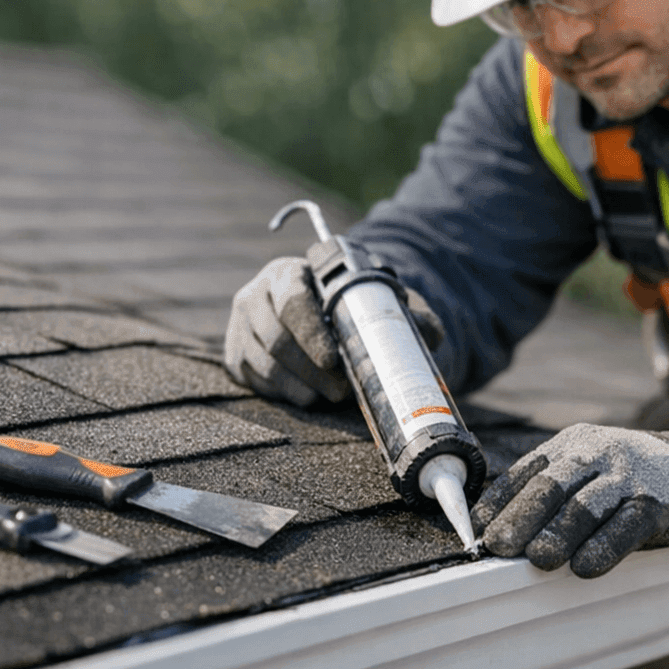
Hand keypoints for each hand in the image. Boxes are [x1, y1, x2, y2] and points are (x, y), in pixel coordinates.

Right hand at [224, 255, 443, 406]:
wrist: (321, 313)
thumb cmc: (352, 304)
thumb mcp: (380, 300)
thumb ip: (407, 312)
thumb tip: (432, 332)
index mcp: (289, 272)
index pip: (291, 299)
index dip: (311, 332)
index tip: (334, 358)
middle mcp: (255, 295)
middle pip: (275, 338)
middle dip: (310, 369)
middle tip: (341, 390)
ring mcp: (240, 327)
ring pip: (264, 364)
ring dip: (299, 386)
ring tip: (329, 396)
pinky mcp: (236, 355)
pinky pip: (254, 381)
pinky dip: (284, 393)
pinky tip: (308, 395)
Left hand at [471, 420, 668, 577]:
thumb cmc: (637, 479)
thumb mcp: (595, 471)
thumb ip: (558, 491)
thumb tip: (505, 530)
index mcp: (577, 443)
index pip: (529, 469)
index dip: (502, 500)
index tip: (479, 529)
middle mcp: (601, 453)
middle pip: (552, 485)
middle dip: (521, 517)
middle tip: (499, 547)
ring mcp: (631, 476)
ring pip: (586, 505)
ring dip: (557, 534)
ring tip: (535, 559)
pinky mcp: (660, 502)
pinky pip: (627, 526)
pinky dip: (603, 548)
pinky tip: (584, 568)